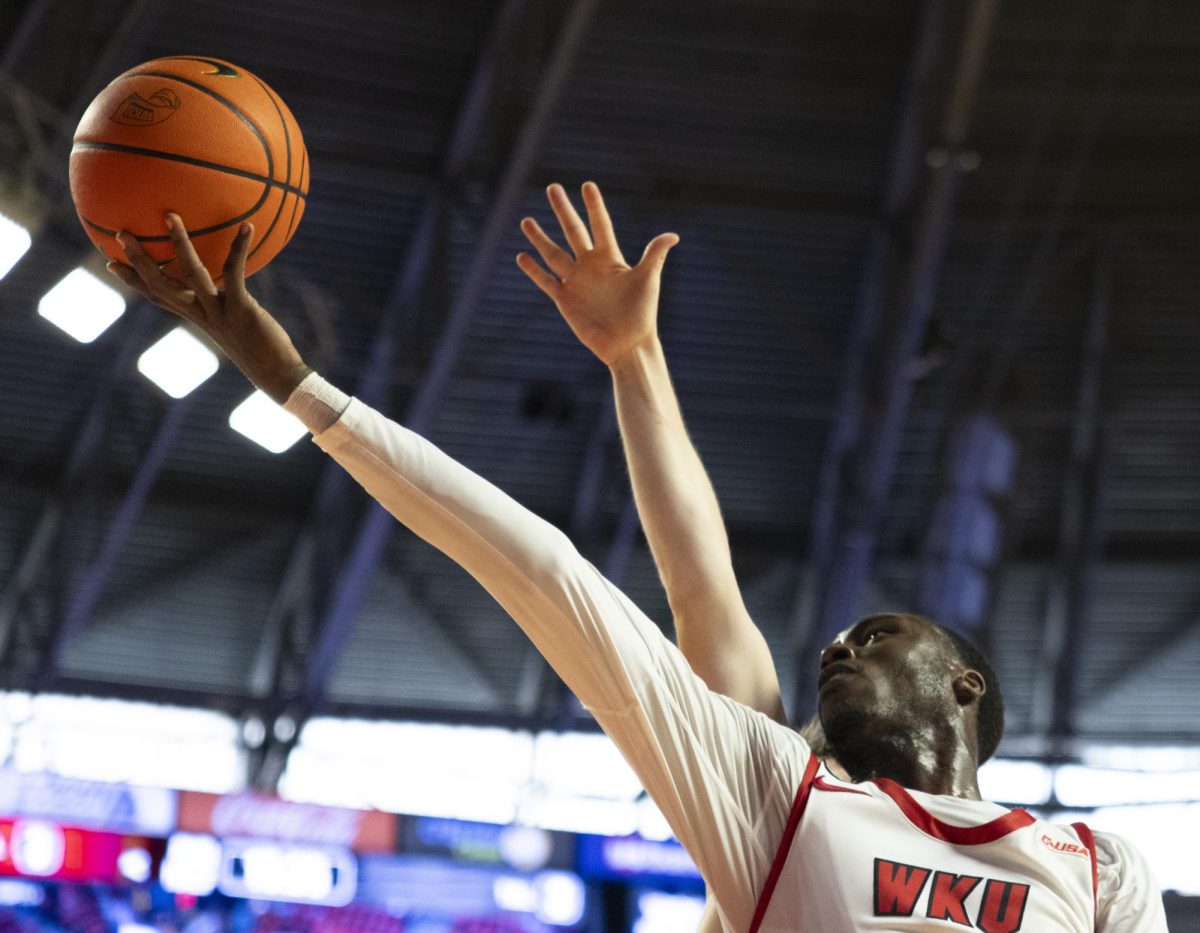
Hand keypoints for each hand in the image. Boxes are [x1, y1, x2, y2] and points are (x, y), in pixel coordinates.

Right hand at [108, 215, 310, 402]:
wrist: (278, 376)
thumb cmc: (263, 350)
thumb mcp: (238, 327)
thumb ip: (229, 308)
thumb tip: (232, 291)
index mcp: (197, 318)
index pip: (158, 298)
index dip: (133, 281)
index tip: (110, 263)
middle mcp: (202, 316)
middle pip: (161, 286)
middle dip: (139, 259)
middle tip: (122, 232)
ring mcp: (219, 313)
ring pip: (190, 275)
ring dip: (179, 244)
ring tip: (171, 216)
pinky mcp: (241, 309)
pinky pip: (235, 273)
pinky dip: (238, 248)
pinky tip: (246, 226)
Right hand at [517, 182, 678, 367]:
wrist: (628, 344)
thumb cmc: (642, 312)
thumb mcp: (648, 279)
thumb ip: (654, 254)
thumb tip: (673, 235)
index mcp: (610, 258)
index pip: (600, 225)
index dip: (594, 206)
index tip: (587, 186)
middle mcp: (591, 266)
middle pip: (573, 231)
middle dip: (563, 210)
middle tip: (552, 187)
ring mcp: (576, 281)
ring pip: (553, 253)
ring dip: (540, 237)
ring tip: (526, 220)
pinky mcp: (565, 299)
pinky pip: (546, 281)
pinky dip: (533, 270)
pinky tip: (522, 256)